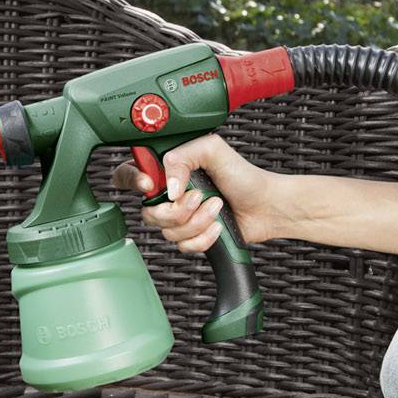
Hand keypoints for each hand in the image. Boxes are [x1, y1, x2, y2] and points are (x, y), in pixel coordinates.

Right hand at [107, 132, 282, 250]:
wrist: (266, 206)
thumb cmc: (244, 177)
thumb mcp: (213, 150)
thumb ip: (183, 156)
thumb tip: (168, 187)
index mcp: (169, 169)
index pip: (131, 174)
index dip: (132, 181)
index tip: (151, 185)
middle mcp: (170, 194)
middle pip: (148, 212)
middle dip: (177, 209)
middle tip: (200, 196)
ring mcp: (180, 217)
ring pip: (167, 231)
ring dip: (197, 221)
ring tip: (217, 207)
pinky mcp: (192, 237)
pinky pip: (183, 246)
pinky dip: (203, 238)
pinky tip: (217, 226)